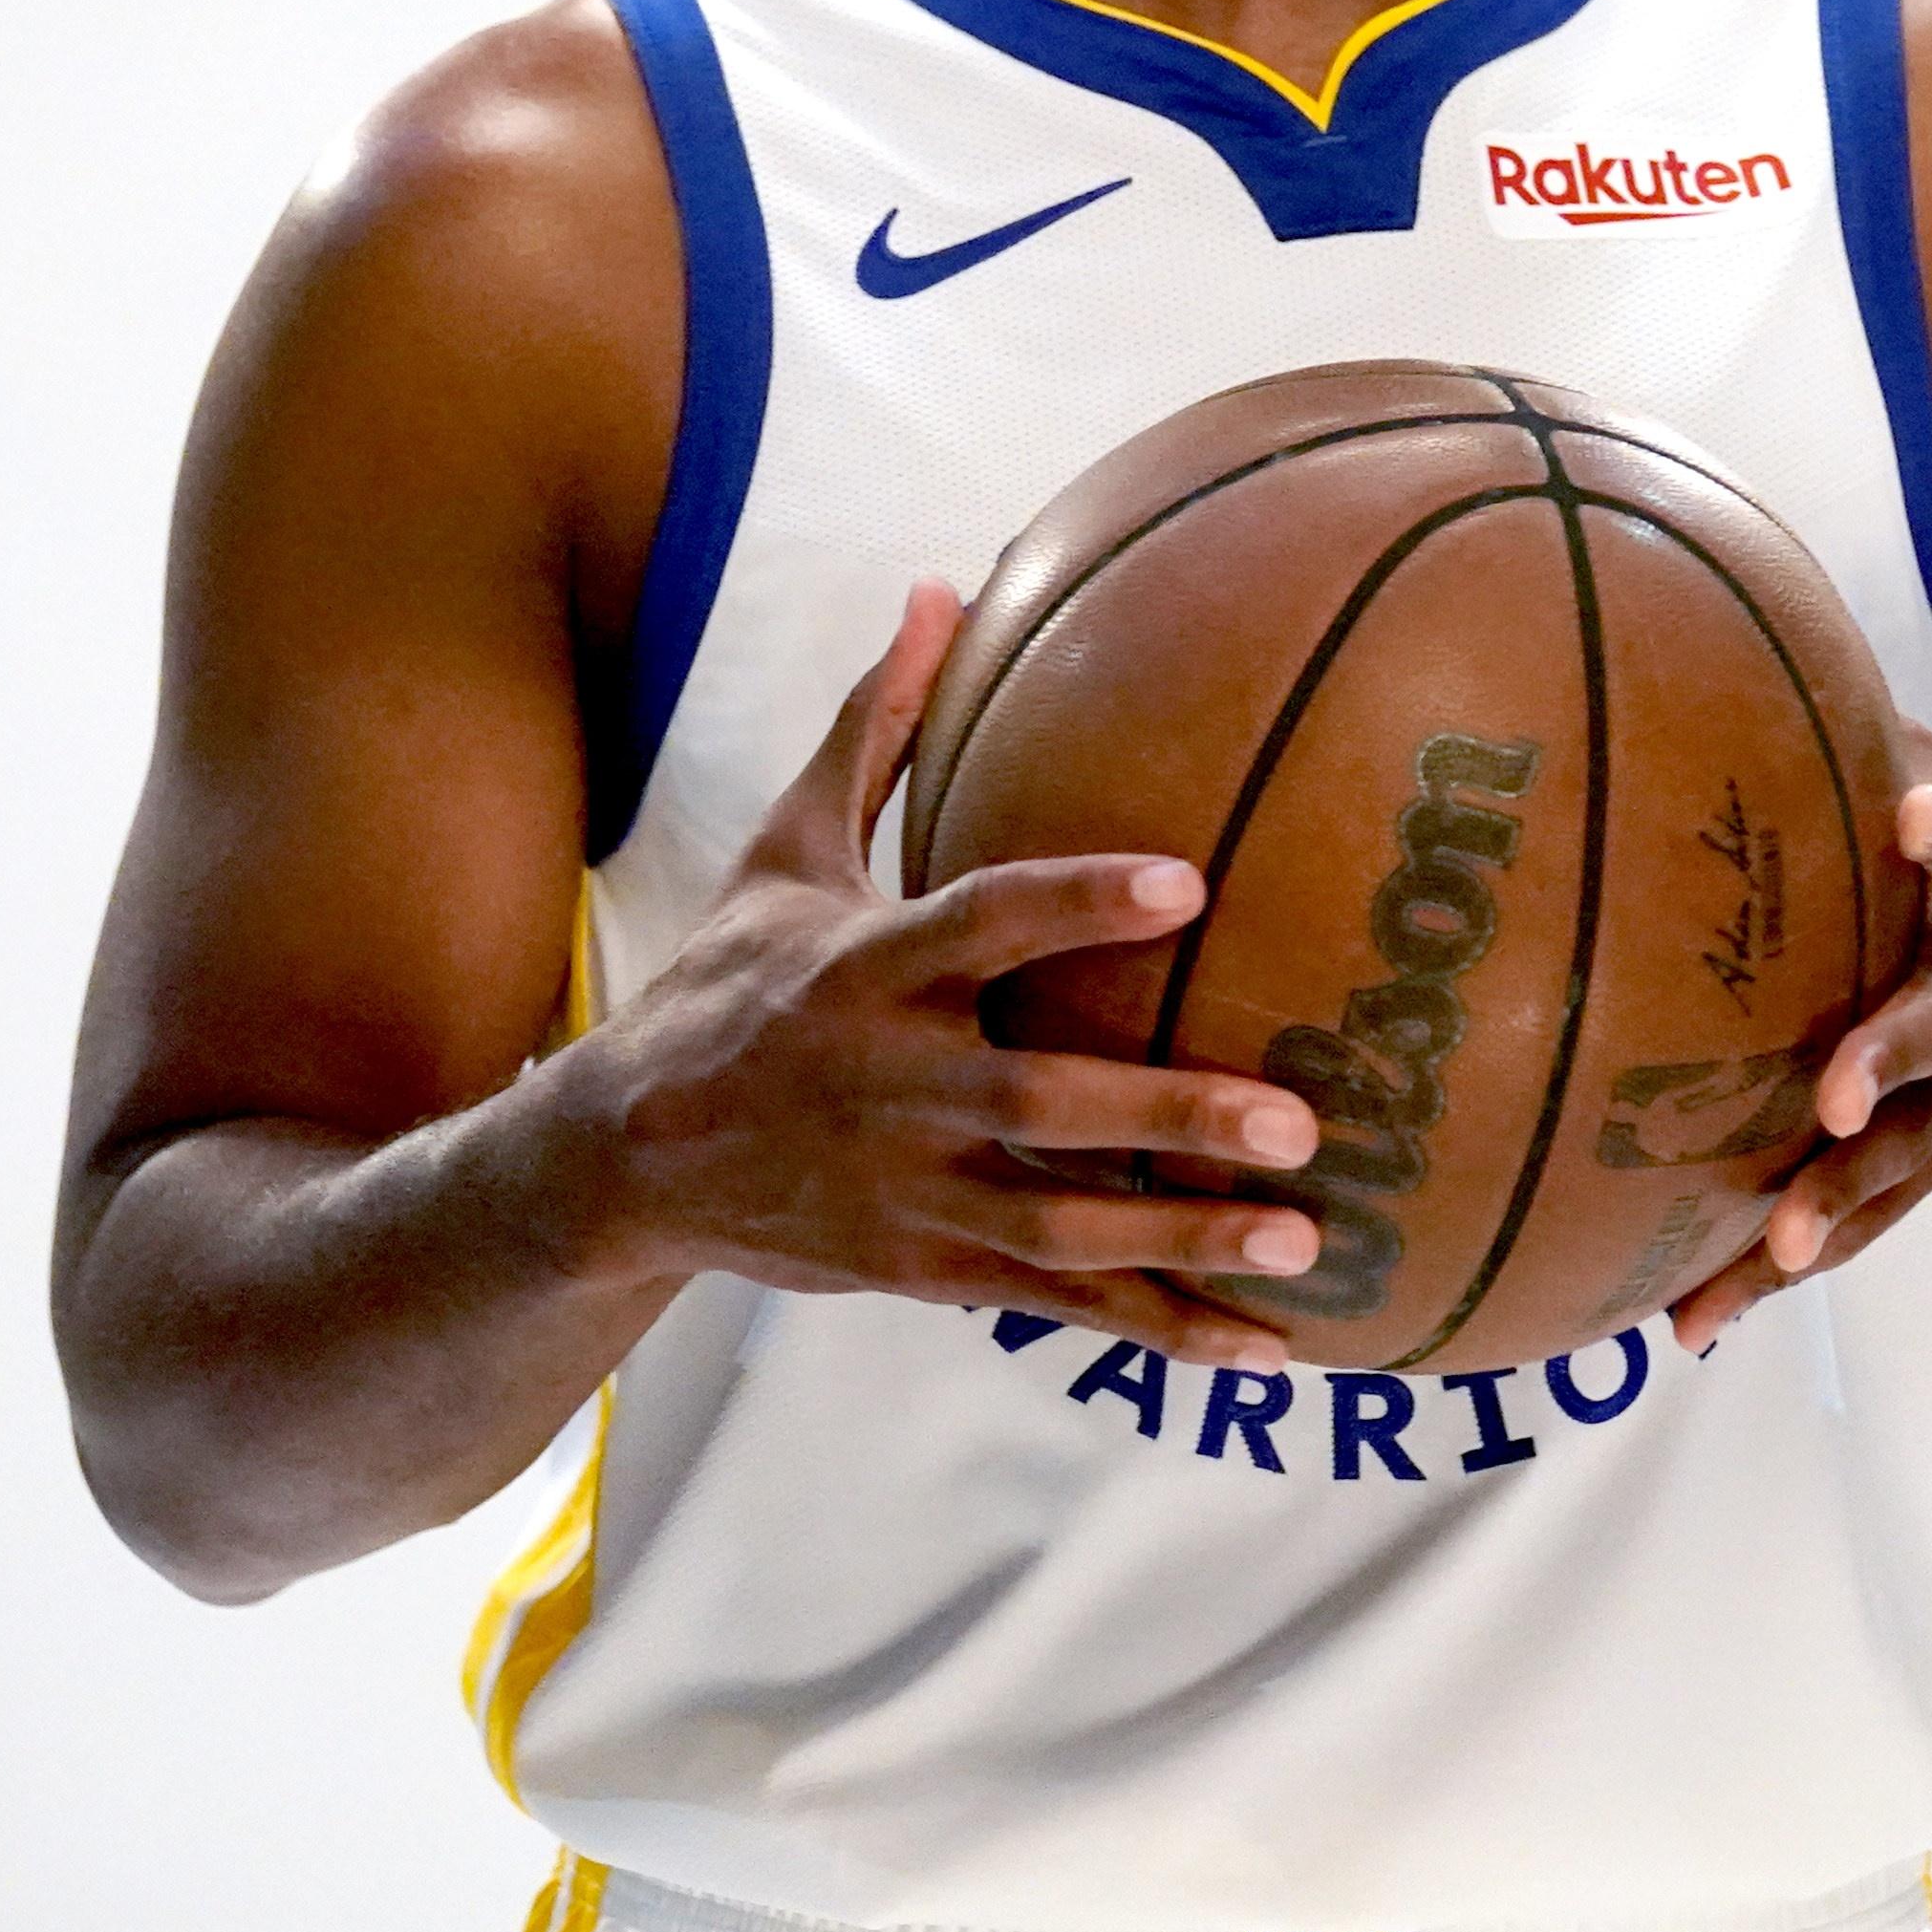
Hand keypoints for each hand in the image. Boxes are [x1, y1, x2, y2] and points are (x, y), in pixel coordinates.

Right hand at [561, 580, 1324, 1366]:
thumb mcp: (782, 853)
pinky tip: (1261, 1347)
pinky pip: (1057, 1302)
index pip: (981, 922)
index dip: (1079, 902)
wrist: (627, 1162)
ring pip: (1059, 1226)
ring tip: (1303, 1240)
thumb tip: (935, 585)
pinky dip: (1157, 1328)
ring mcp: (910, 1191)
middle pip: (1039, 1102)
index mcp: (864, 970)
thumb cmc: (728, 986)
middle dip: (1165, 1115)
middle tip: (1294, 1117)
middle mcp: (891, 1086)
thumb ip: (871, 730)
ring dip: (1183, 1242)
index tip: (1187, 882)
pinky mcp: (926, 1269)